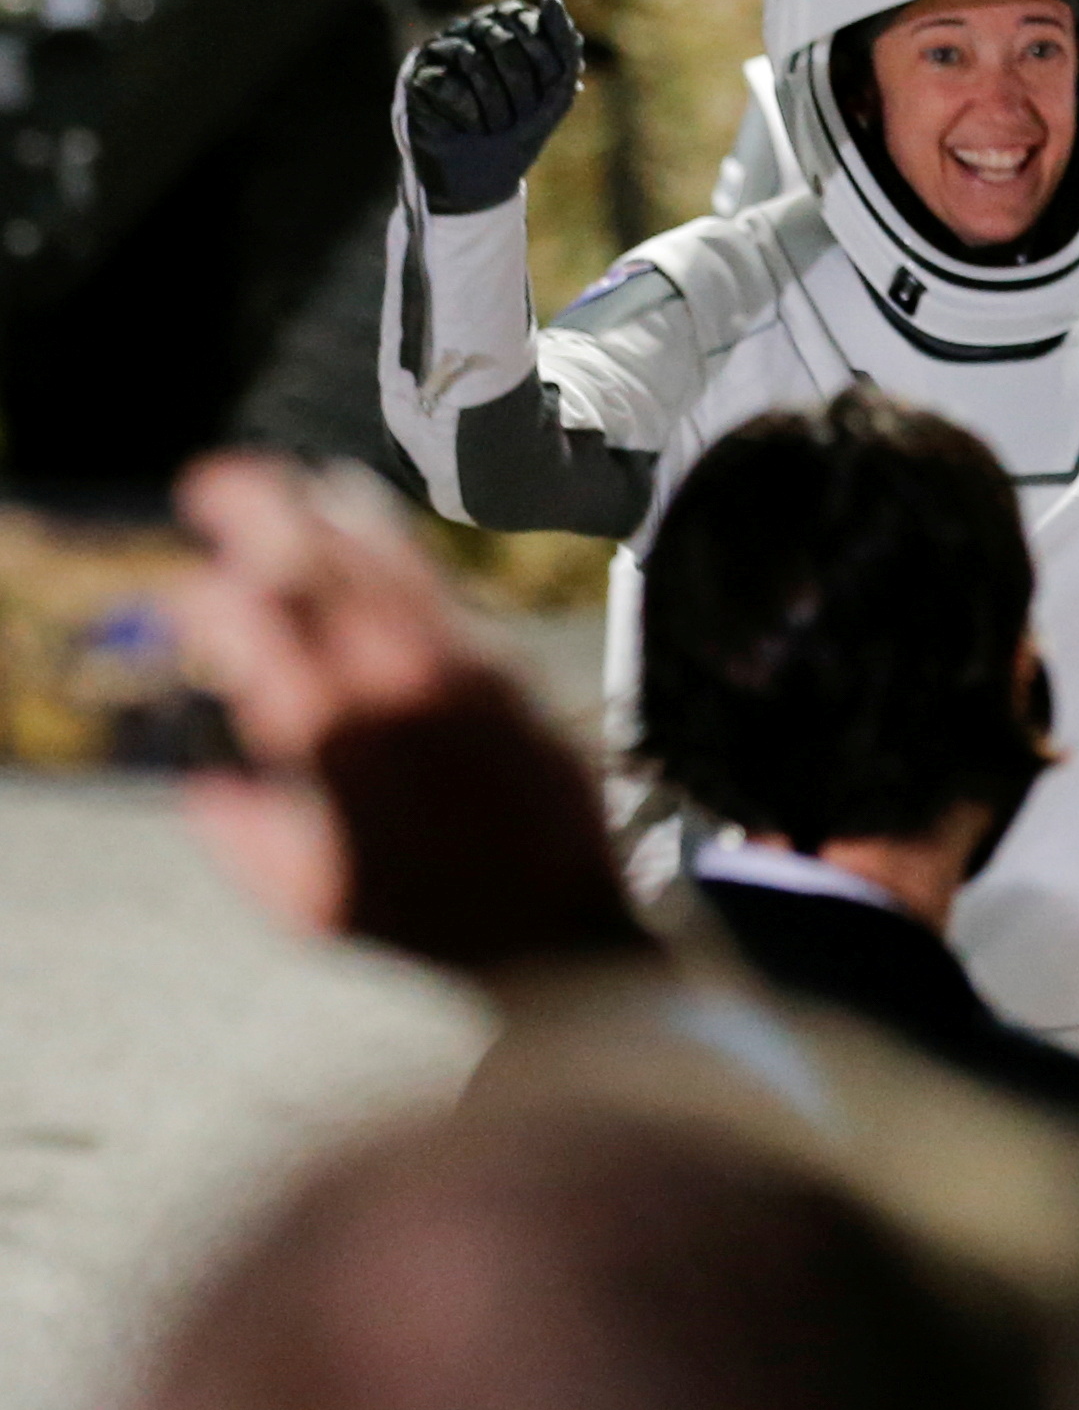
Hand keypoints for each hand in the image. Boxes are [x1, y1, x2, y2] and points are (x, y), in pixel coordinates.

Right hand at [167, 453, 477, 937]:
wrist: (558, 928)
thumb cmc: (427, 924)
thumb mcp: (308, 901)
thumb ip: (245, 838)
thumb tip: (204, 788)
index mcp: (335, 735)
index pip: (257, 629)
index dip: (211, 599)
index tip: (188, 593)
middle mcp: (398, 683)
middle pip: (322, 567)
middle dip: (262, 513)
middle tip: (218, 482)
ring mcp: (461, 667)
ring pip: (390, 563)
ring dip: (334, 515)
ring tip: (298, 484)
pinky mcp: (509, 670)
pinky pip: (442, 589)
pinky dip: (398, 550)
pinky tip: (378, 538)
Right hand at [402, 0, 586, 213]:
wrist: (484, 177)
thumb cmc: (521, 130)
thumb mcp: (557, 90)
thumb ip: (564, 44)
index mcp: (501, 28)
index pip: (524, 19)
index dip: (544, 59)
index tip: (549, 93)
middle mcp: (467, 32)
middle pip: (502, 38)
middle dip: (522, 88)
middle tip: (518, 118)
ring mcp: (439, 53)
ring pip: (473, 58)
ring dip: (495, 105)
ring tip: (493, 126)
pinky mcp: (415, 79)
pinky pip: (447, 84)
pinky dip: (468, 112)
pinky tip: (468, 127)